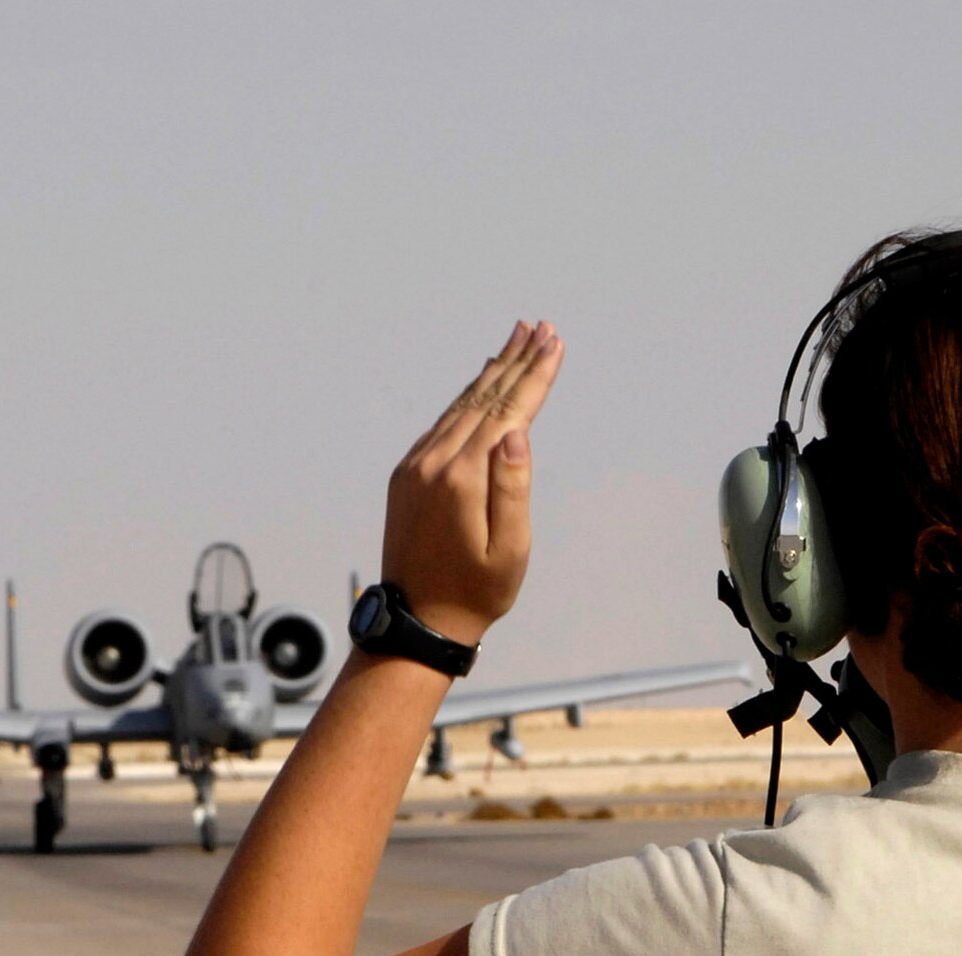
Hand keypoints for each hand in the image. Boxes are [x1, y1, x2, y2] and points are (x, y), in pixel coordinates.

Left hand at [381, 319, 564, 646]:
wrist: (418, 622)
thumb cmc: (475, 593)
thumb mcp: (510, 551)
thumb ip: (513, 489)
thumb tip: (517, 434)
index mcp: (462, 478)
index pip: (507, 412)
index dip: (535, 377)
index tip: (555, 343)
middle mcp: (433, 462)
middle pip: (483, 398)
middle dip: (516, 361)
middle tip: (541, 327)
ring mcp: (415, 466)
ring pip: (460, 406)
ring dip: (491, 373)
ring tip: (515, 340)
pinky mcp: (406, 475)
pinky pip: (441, 424)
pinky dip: (465, 399)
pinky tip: (479, 385)